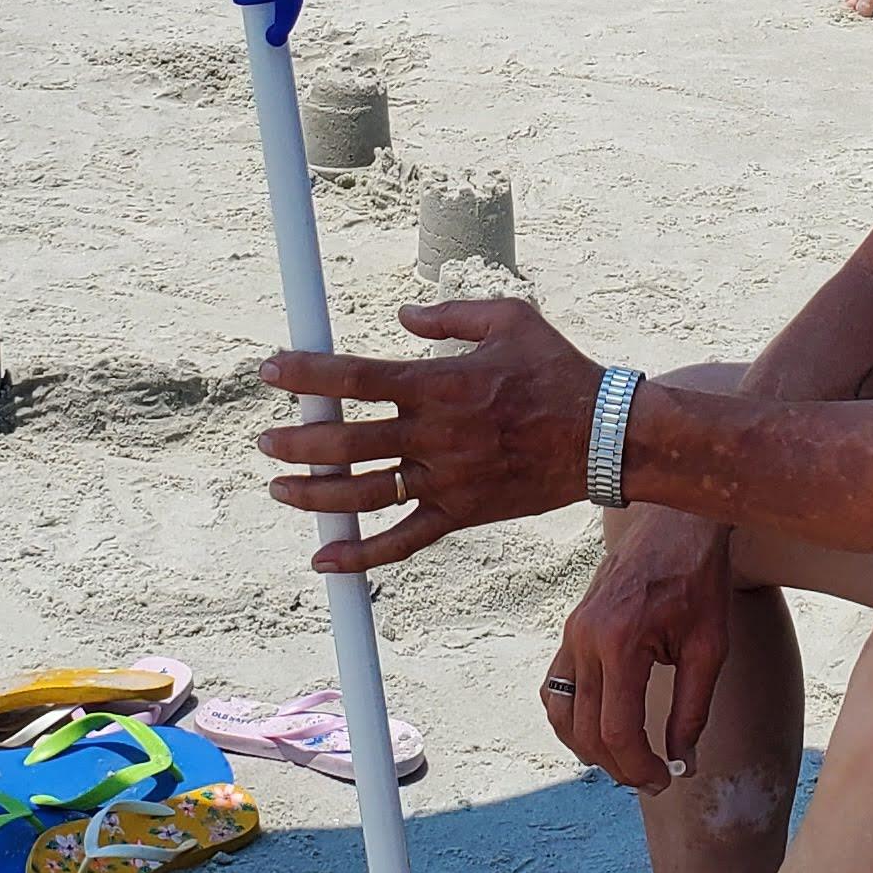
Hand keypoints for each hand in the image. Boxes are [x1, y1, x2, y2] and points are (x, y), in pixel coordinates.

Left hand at [259, 299, 603, 575]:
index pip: (355, 379)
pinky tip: (324, 557)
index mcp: (440, 383)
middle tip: (266, 439)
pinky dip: (361, 555)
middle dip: (296, 441)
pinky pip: (403, 541)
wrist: (606, 437)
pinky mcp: (461, 513)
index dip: (306, 375)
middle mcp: (435, 436)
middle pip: (346, 442)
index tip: (271, 370)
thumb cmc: (558, 371)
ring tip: (278, 487)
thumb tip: (403, 318)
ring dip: (313, 494)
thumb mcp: (511, 319)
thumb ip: (451, 314)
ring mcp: (446, 480)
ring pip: (363, 493)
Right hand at [545, 509, 734, 788]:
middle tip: (653, 778)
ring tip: (627, 759)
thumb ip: (692, 709)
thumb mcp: (709, 647)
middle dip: (618, 765)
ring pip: (561, 713)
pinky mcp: (570, 629)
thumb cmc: (698, 578)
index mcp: (620, 641)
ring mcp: (571, 633)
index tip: (665, 780)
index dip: (638, 767)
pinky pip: (556, 687)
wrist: (675, 523)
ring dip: (589, 747)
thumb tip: (683, 761)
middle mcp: (585, 638)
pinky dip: (572, 717)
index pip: (617, 730)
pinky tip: (602, 727)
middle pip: (586, 730)